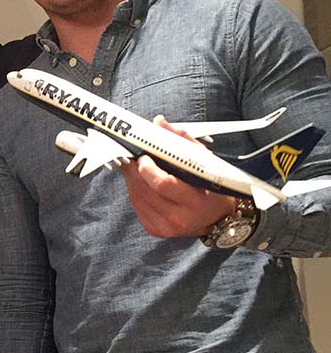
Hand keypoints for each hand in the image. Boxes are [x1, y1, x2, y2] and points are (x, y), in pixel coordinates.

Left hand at [119, 116, 236, 237]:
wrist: (219, 219)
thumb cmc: (213, 188)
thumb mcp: (206, 162)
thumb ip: (182, 141)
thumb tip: (159, 123)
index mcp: (196, 202)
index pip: (163, 184)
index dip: (148, 168)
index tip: (144, 154)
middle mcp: (179, 218)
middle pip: (145, 188)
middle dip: (135, 168)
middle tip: (135, 153)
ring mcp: (165, 226)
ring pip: (137, 195)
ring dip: (133, 177)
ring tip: (139, 165)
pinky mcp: (155, 229)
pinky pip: (136, 204)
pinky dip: (136, 189)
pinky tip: (143, 181)